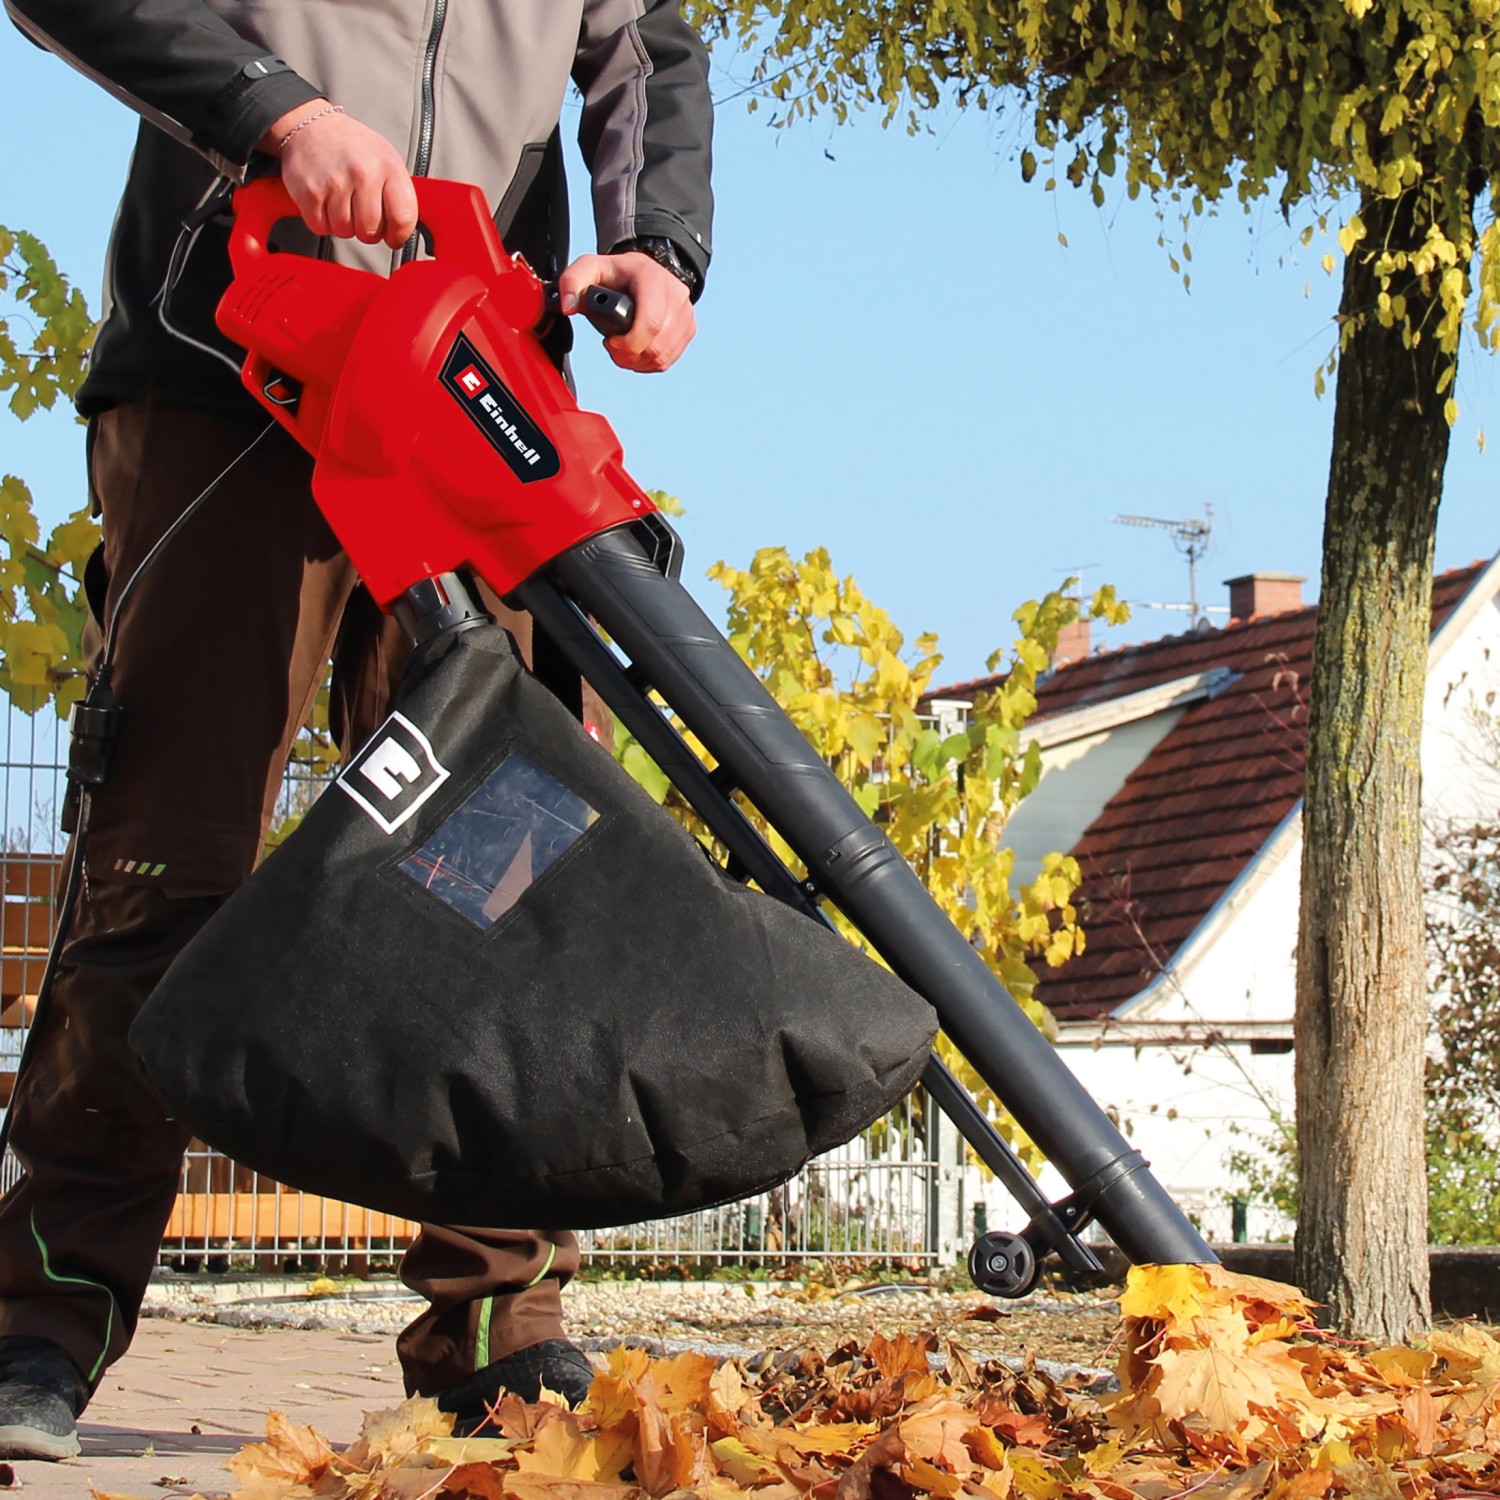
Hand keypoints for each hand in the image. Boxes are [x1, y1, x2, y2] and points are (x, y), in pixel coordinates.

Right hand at [258, 101, 417, 248]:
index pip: (402, 218)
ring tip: (341, 202)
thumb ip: (399, 195)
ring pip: (345, 232)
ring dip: (343, 225)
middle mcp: (363, 174)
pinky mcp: (310, 191)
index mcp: (388, 167)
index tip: (393, 236)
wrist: (312, 126)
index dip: (398, 235)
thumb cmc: (354, 148)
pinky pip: (321, 227)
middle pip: (370, 231)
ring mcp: (335, 182)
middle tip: (361, 213)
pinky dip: (322, 221)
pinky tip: (325, 202)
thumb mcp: (387, 161)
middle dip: (367, 231)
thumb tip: (403, 231)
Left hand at [557, 252, 695, 372]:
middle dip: (630, 356)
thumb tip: (567, 306)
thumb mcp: (590, 267)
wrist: (646, 269)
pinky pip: (670, 359)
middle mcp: (675, 295)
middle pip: (656, 345)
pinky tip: (637, 353)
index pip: (649, 323)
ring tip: (623, 350)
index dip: (628, 344)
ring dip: (638, 362)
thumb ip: (572, 281)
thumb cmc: (617, 272)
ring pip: (663, 356)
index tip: (610, 342)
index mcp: (652, 279)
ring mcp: (685, 313)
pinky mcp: (688, 328)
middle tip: (614, 349)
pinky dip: (650, 363)